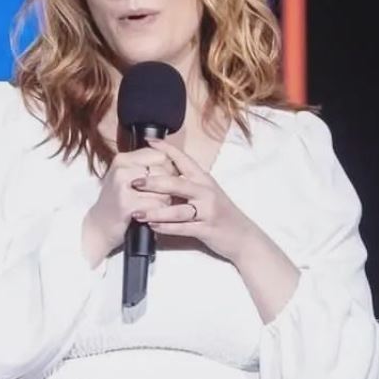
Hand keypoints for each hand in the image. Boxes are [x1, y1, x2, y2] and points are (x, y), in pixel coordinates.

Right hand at [83, 146, 177, 263]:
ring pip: (163, 189)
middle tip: (161, 196)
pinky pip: (157, 205)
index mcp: (123, 159)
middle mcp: (121, 169)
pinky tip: (150, 215)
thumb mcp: (126, 177)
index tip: (168, 179)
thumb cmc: (118, 201)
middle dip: (169, 186)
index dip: (170, 169)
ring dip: (165, 201)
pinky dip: (159, 213)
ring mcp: (122, 186)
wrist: (99, 226)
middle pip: (164, 171)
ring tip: (154, 206)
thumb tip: (175, 161)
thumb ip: (146, 166)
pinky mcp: (126, 204)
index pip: (161, 155)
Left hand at [130, 137, 254, 262]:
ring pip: (178, 210)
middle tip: (134, 182)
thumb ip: (187, 184)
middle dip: (153, 182)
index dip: (166, 149)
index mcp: (204, 179)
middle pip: (176, 184)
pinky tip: (152, 226)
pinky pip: (183, 228)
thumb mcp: (207, 193)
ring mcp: (207, 211)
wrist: (244, 237)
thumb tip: (161, 175)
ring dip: (156, 211)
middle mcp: (206, 192)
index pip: (184, 160)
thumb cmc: (221, 214)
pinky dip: (166, 228)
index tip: (149, 141)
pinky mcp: (207, 229)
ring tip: (137, 212)